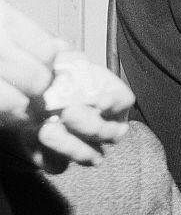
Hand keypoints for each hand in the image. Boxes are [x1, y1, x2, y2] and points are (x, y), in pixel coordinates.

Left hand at [0, 4, 132, 164]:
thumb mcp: (56, 62)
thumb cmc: (47, 79)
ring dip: (68, 145)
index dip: (114, 101)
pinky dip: (45, 154)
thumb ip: (64, 57)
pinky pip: (58, 165)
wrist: (23, 98)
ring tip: (46, 129)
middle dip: (91, 125)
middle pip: (111, 134)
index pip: (123, 101)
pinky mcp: (57, 160)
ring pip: (90, 156)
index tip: (98, 99)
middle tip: (68, 112)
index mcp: (109, 97)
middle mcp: (103, 125)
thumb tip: (60, 50)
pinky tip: (32, 137)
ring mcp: (84, 145)